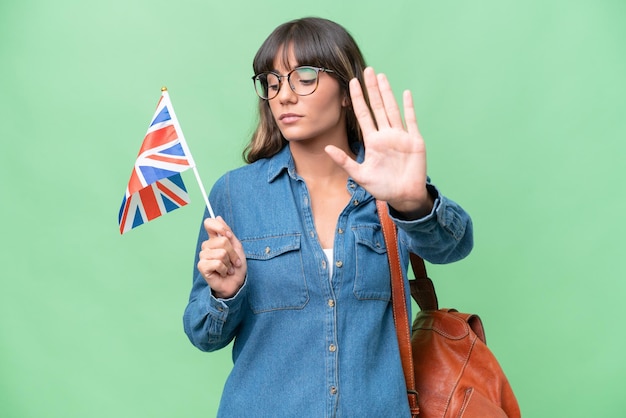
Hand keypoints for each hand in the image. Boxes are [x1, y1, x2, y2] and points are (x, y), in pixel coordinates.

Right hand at [197, 216, 246, 298]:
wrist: (236, 283)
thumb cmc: (236, 266)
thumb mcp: (237, 247)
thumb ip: (228, 233)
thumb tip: (218, 217)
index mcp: (214, 239)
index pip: (209, 223)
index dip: (219, 227)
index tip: (228, 235)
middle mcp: (207, 246)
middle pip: (222, 240)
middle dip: (233, 253)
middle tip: (234, 262)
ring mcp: (203, 256)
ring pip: (221, 253)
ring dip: (229, 263)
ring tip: (228, 268)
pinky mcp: (202, 266)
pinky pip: (217, 263)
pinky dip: (224, 269)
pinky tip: (223, 273)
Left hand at [325, 67, 432, 217]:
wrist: (404, 197)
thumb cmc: (383, 188)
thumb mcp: (360, 175)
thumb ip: (344, 161)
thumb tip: (326, 149)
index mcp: (373, 141)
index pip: (363, 115)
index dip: (357, 99)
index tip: (351, 83)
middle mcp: (386, 135)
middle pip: (377, 107)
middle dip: (372, 89)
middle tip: (367, 70)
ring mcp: (401, 136)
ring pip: (392, 109)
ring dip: (387, 93)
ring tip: (381, 76)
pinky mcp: (414, 141)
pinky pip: (411, 120)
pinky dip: (409, 107)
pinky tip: (406, 93)